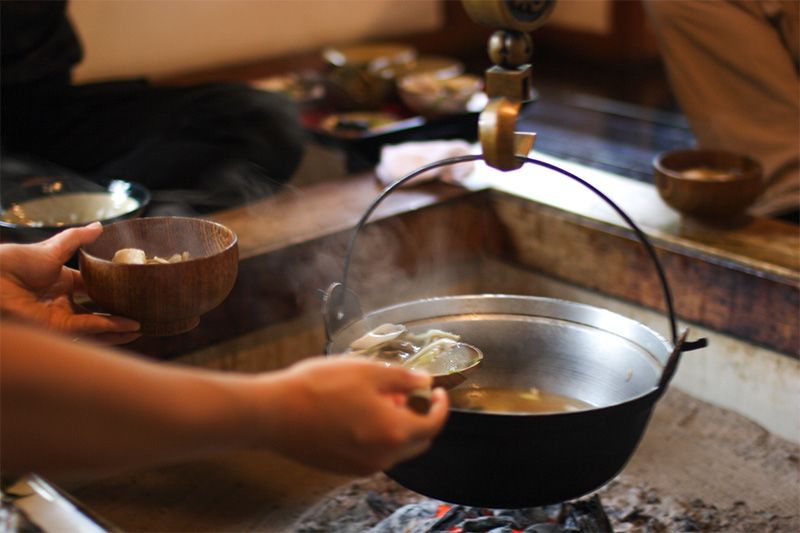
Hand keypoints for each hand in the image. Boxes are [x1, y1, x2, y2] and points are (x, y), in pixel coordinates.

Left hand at [0, 222, 140, 343]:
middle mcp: (63, 301)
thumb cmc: (15, 261)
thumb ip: (78, 238)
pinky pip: (89, 328)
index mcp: (62, 281)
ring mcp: (61, 316)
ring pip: (97, 325)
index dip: (112, 288)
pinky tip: (129, 325)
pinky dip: (110, 328)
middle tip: (143, 311)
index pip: (93, 286)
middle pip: (98, 310)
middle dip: (119, 312)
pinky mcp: (57, 328)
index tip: (133, 286)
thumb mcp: (53, 247)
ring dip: (119, 327)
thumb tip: (100, 226)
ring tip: (143, 326)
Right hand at [252, 357, 448, 474]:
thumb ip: (403, 378)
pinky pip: (373, 454)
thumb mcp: (368, 371)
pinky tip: (358, 415)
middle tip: (407, 392)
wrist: (275, 414)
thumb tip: (424, 382)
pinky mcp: (343, 468)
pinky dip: (377, 437)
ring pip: (394, 449)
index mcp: (395, 432)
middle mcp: (383, 457)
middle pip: (417, 441)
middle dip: (419, 417)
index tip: (437, 391)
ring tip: (378, 399)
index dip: (440, 406)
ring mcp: (362, 467)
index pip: (433, 424)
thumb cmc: (320, 388)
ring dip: (397, 427)